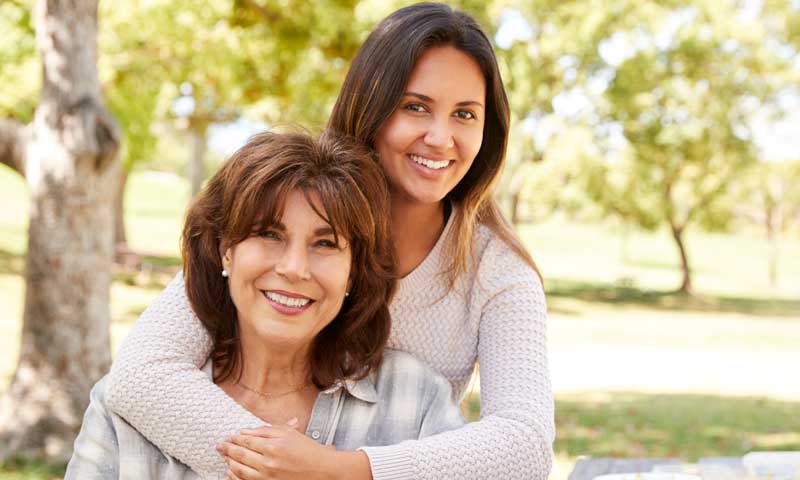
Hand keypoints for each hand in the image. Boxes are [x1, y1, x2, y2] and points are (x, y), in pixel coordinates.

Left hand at [217, 419, 334, 479]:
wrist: (321, 469)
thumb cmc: (307, 449)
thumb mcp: (288, 433)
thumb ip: (266, 430)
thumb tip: (246, 431)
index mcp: (273, 446)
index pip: (247, 441)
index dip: (235, 438)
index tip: (228, 437)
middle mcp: (268, 462)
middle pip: (240, 455)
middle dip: (227, 449)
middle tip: (219, 446)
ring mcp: (267, 477)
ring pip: (240, 470)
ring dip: (229, 462)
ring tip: (224, 456)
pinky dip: (235, 477)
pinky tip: (230, 472)